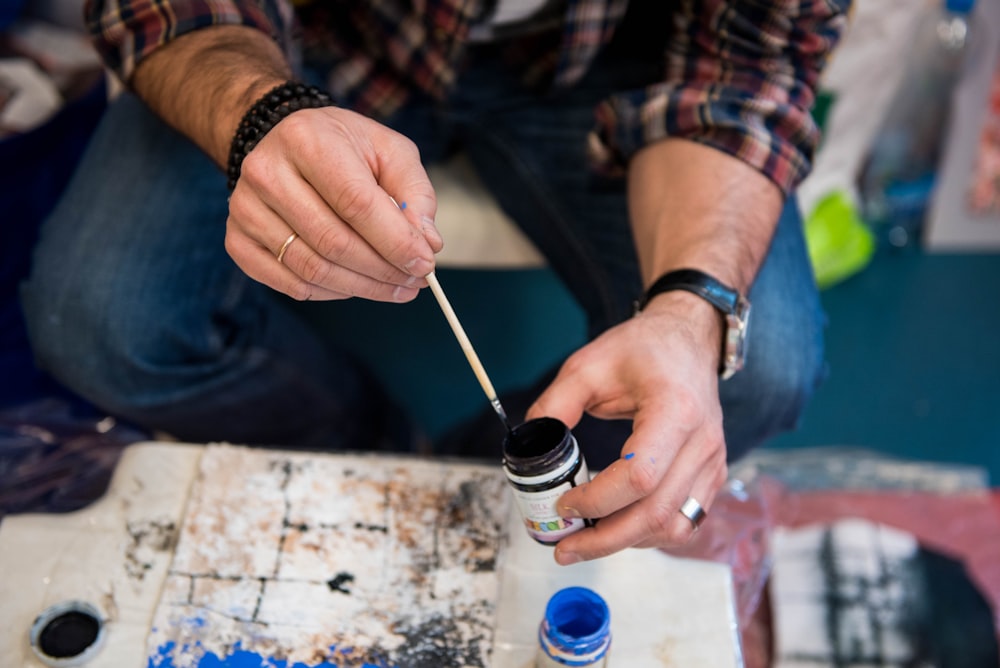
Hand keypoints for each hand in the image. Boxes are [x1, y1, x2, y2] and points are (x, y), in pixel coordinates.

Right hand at [225, 106, 442, 300]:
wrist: (286, 141)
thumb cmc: (346, 148)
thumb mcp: (391, 152)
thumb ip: (415, 195)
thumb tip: (426, 244)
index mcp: (309, 140)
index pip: (356, 203)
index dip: (395, 242)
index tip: (424, 264)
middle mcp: (267, 172)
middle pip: (334, 242)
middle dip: (383, 271)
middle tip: (415, 282)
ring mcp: (245, 208)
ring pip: (312, 269)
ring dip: (361, 288)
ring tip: (393, 287)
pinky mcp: (237, 239)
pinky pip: (288, 283)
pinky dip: (329, 293)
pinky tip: (354, 284)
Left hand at [526, 291, 728, 563]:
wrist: (688, 341)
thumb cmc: (641, 350)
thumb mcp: (587, 365)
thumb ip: (555, 404)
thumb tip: (529, 446)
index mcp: (674, 410)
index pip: (640, 474)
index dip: (598, 499)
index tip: (564, 503)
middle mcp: (701, 442)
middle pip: (657, 512)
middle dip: (606, 539)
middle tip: (565, 549)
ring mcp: (712, 462)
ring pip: (674, 526)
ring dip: (627, 541)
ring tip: (586, 541)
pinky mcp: (712, 475)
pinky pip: (685, 521)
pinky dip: (649, 533)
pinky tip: (616, 528)